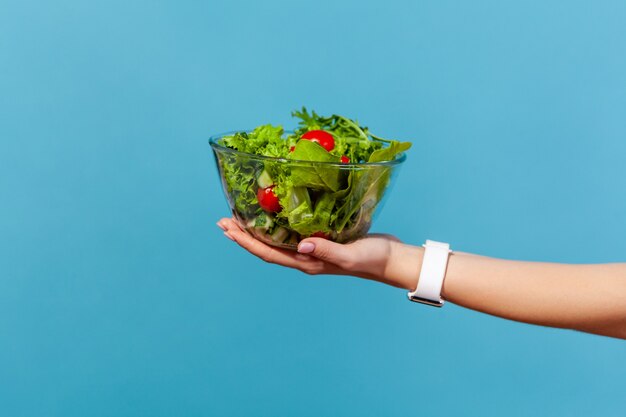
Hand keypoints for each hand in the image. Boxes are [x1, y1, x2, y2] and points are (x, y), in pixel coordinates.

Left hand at [217, 217, 422, 289]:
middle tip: (223, 221)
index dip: (246, 242)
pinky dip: (277, 223)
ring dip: (256, 229)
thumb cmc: (373, 258)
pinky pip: (292, 231)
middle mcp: (305, 257)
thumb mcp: (350, 254)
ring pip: (277, 239)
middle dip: (243, 235)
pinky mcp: (323, 237)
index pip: (269, 253)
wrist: (392, 259)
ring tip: (239, 217)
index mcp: (307, 263)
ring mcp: (313, 248)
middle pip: (266, 247)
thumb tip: (300, 244)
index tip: (228, 230)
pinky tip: (275, 213)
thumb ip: (326, 250)